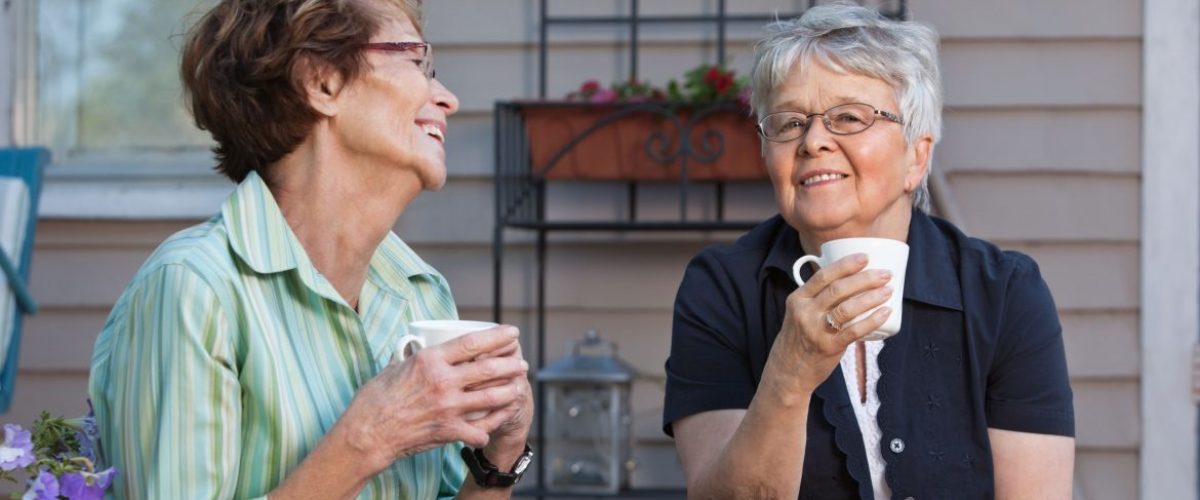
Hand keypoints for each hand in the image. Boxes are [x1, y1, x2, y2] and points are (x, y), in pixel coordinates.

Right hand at [332, 325, 528, 471]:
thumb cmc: (374, 399)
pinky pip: (480, 430)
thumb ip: (410, 355)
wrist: (367, 434)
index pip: (473, 343)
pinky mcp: (448, 430)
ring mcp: (448, 407)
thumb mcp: (393, 367)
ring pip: (492, 397)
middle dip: (511, 364)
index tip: (512, 334)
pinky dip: (489, 429)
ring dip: (510, 392)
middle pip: (489, 368)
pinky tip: (494, 425)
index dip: (497, 337)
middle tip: (521, 363)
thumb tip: (413, 343)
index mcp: (430, 360)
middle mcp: (443, 381)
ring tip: (517, 388)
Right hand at [767, 253, 893, 393]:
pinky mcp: (828, 347)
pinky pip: (854, 331)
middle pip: (838, 289)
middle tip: (885, 274)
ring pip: (847, 308)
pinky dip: (872, 320)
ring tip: (888, 290)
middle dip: (865, 278)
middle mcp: (805, 312)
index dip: (846, 264)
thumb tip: (850, 280)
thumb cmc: (800, 338)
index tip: (865, 257)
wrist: (788, 370)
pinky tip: (885, 312)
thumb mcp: (799, 313)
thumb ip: (817, 298)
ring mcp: (816, 330)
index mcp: (798, 299)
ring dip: (871, 297)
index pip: (823, 276)